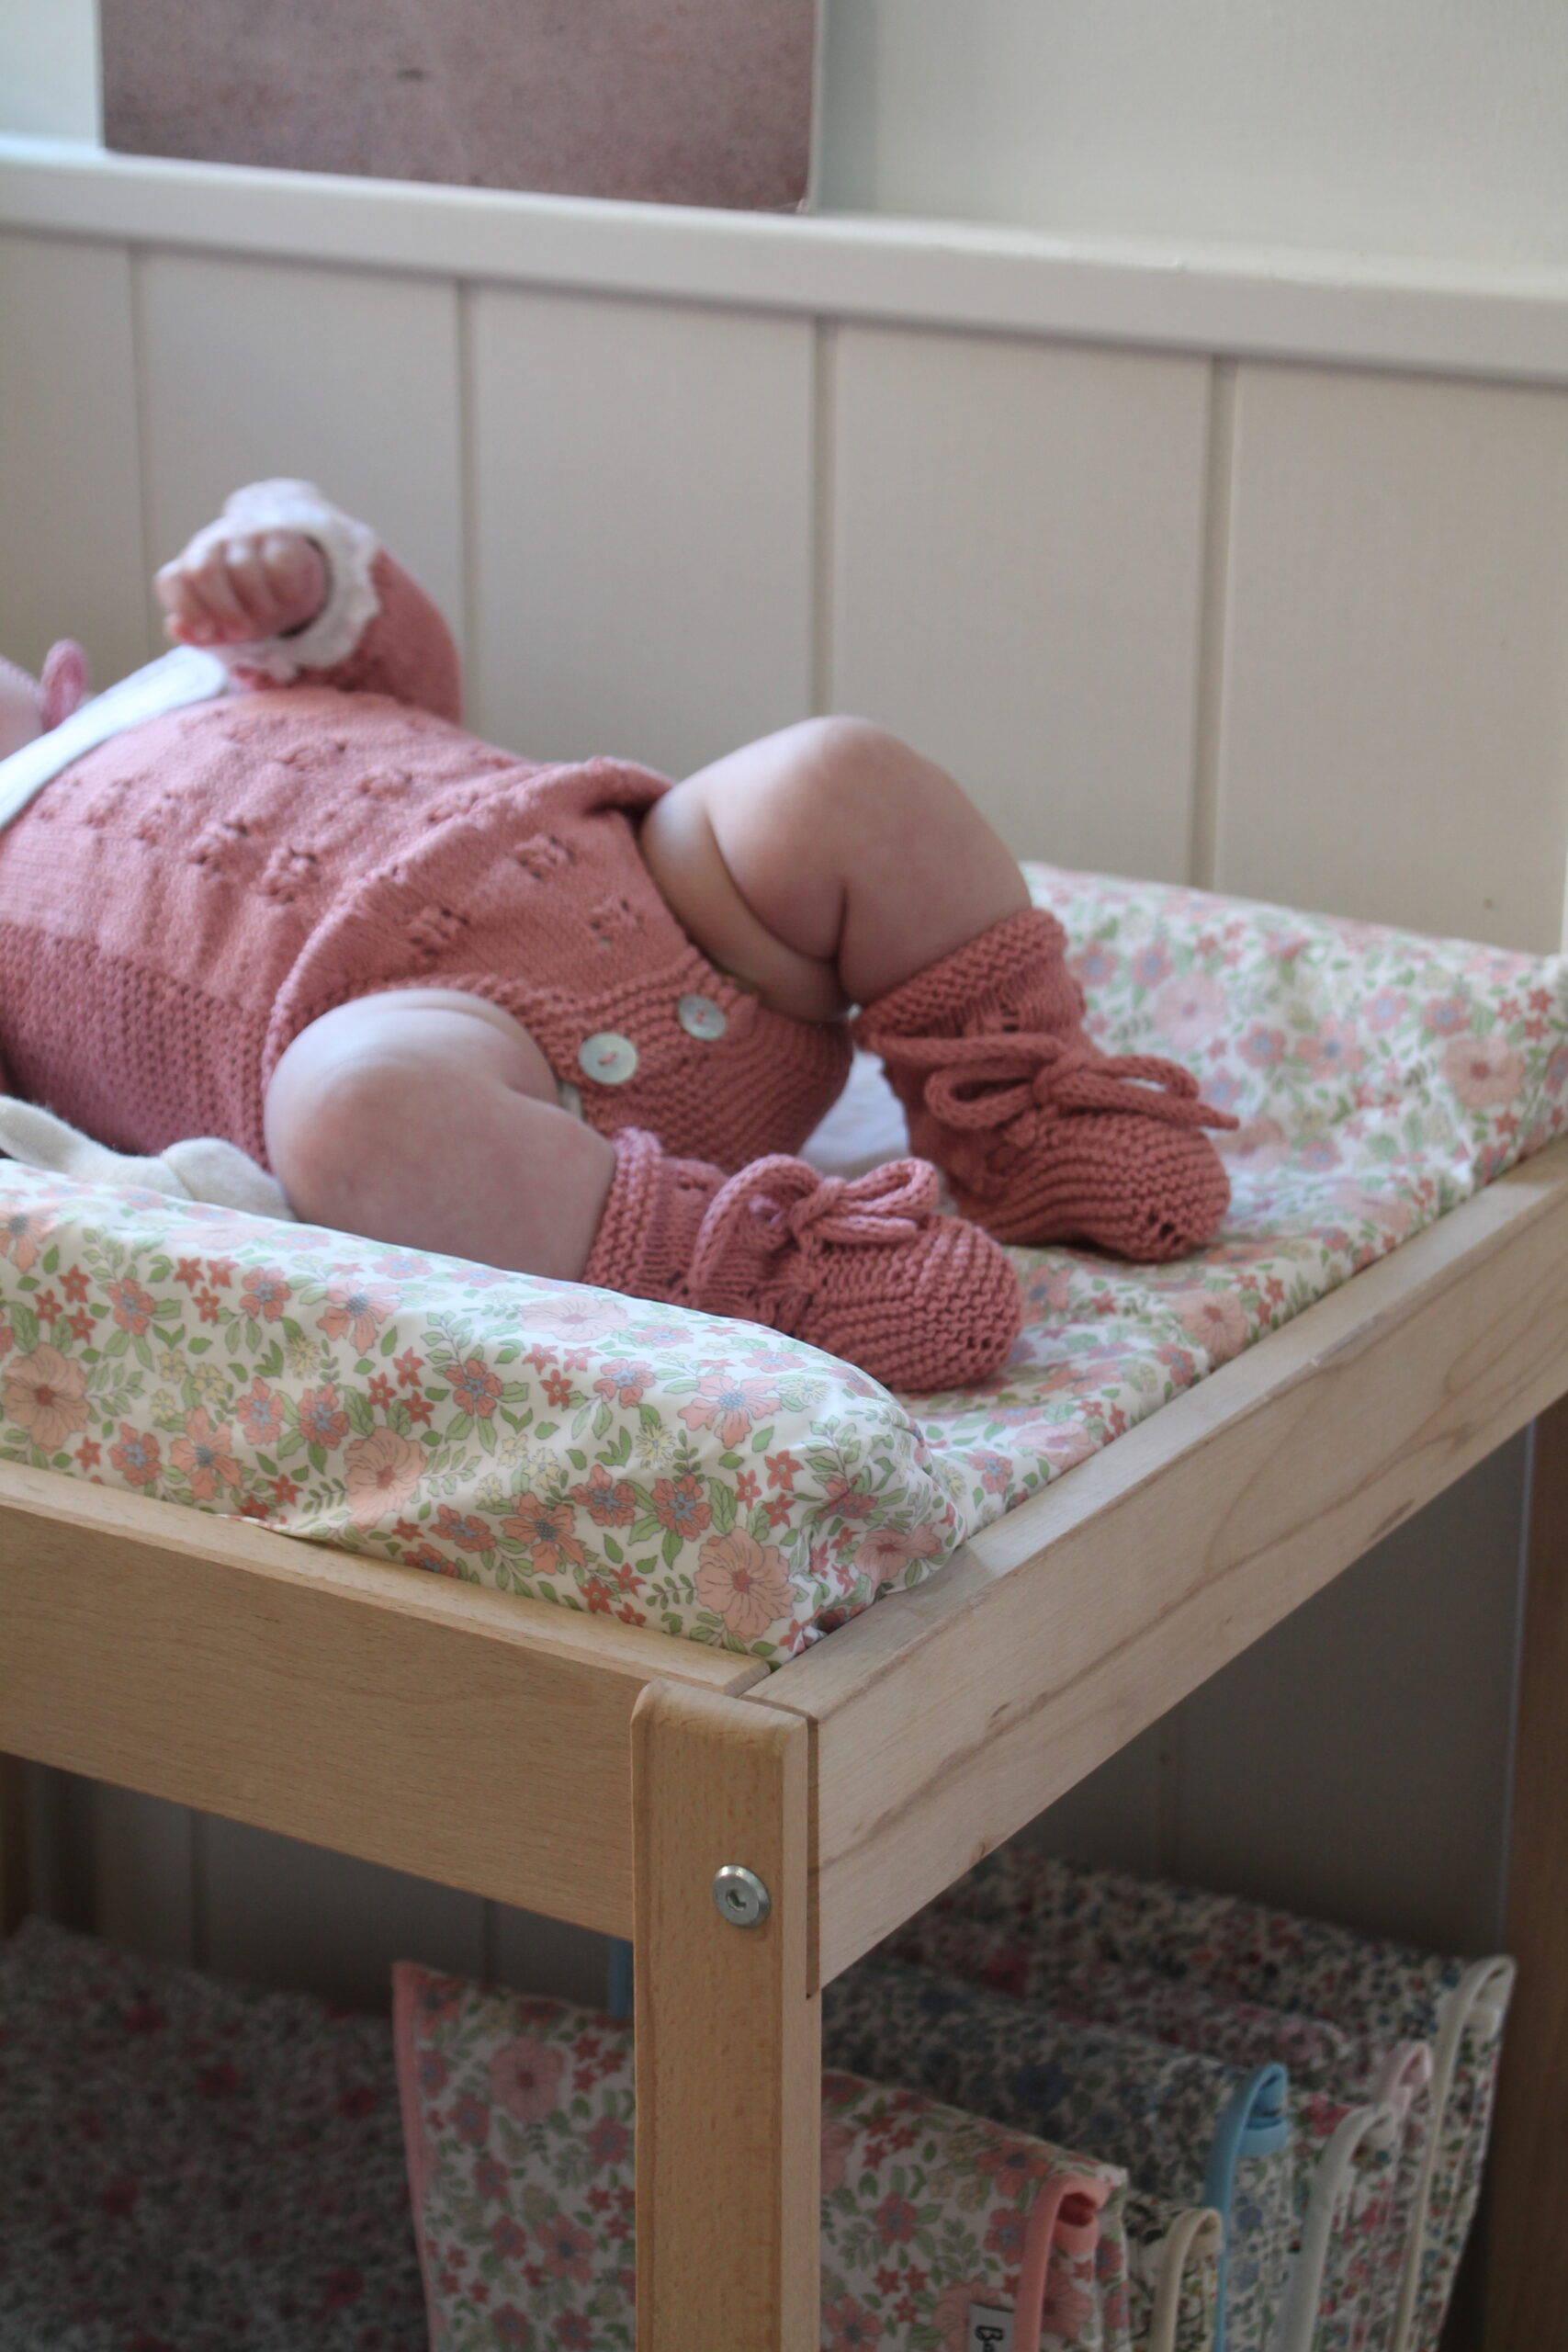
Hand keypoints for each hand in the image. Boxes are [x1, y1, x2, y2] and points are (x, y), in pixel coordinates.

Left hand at [155, 526, 327, 647]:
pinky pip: (278, 562)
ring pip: (243, 567)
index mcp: (190, 567)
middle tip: (243, 633)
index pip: (172, 580)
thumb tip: (177, 628)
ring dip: (258, 604)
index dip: (187, 609)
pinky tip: (288, 599)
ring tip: (269, 617)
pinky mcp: (279, 537)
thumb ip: (199, 633)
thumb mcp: (224, 627)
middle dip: (224, 610)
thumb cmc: (247, 607)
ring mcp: (245, 537)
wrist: (289, 582)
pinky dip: (285, 589)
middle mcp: (212, 545)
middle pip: (204, 572)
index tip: (208, 632)